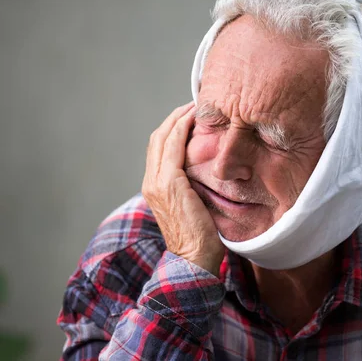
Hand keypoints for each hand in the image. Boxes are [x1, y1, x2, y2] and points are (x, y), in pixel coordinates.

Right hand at [142, 102, 224, 276]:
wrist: (194, 260)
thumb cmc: (200, 236)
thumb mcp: (193, 206)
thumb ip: (192, 187)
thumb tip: (208, 170)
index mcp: (154, 186)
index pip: (159, 147)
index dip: (173, 127)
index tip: (191, 115)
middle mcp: (150, 181)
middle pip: (158, 137)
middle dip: (175, 117)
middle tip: (195, 104)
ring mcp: (157, 182)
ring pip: (163, 137)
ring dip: (179, 118)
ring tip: (196, 105)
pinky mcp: (170, 184)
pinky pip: (173, 147)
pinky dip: (182, 128)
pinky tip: (195, 119)